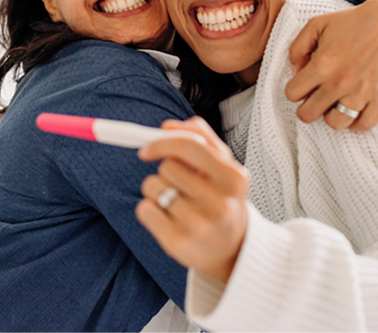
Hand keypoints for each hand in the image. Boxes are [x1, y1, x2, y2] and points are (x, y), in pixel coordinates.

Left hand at [136, 117, 249, 283]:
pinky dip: (148, 210)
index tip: (147, 148)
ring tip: (175, 202)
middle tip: (178, 185)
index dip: (162, 143)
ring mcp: (199, 225)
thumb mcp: (223, 167)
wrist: (233, 251)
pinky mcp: (178, 243)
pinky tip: (167, 218)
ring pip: (152, 186)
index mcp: (234, 178)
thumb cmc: (223, 201)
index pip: (189, 146)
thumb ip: (201, 138)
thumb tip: (167, 126)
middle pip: (167, 167)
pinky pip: (144, 209)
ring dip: (156, 190)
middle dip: (165, 171)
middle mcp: (220, 203)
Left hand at [285, 0, 377, 130]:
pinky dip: (356, 122)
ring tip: (334, 104)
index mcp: (322, 64)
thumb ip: (297, 48)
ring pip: (335, 123)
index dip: (293, 89)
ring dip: (330, 116)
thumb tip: (295, 72)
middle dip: (306, 107)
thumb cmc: (350, 23)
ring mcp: (361, 92)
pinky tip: (352, 109)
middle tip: (313, 99)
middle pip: (308, 114)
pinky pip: (364, 124)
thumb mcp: (316, 25)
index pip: (292, 93)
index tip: (302, 84)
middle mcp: (340, 82)